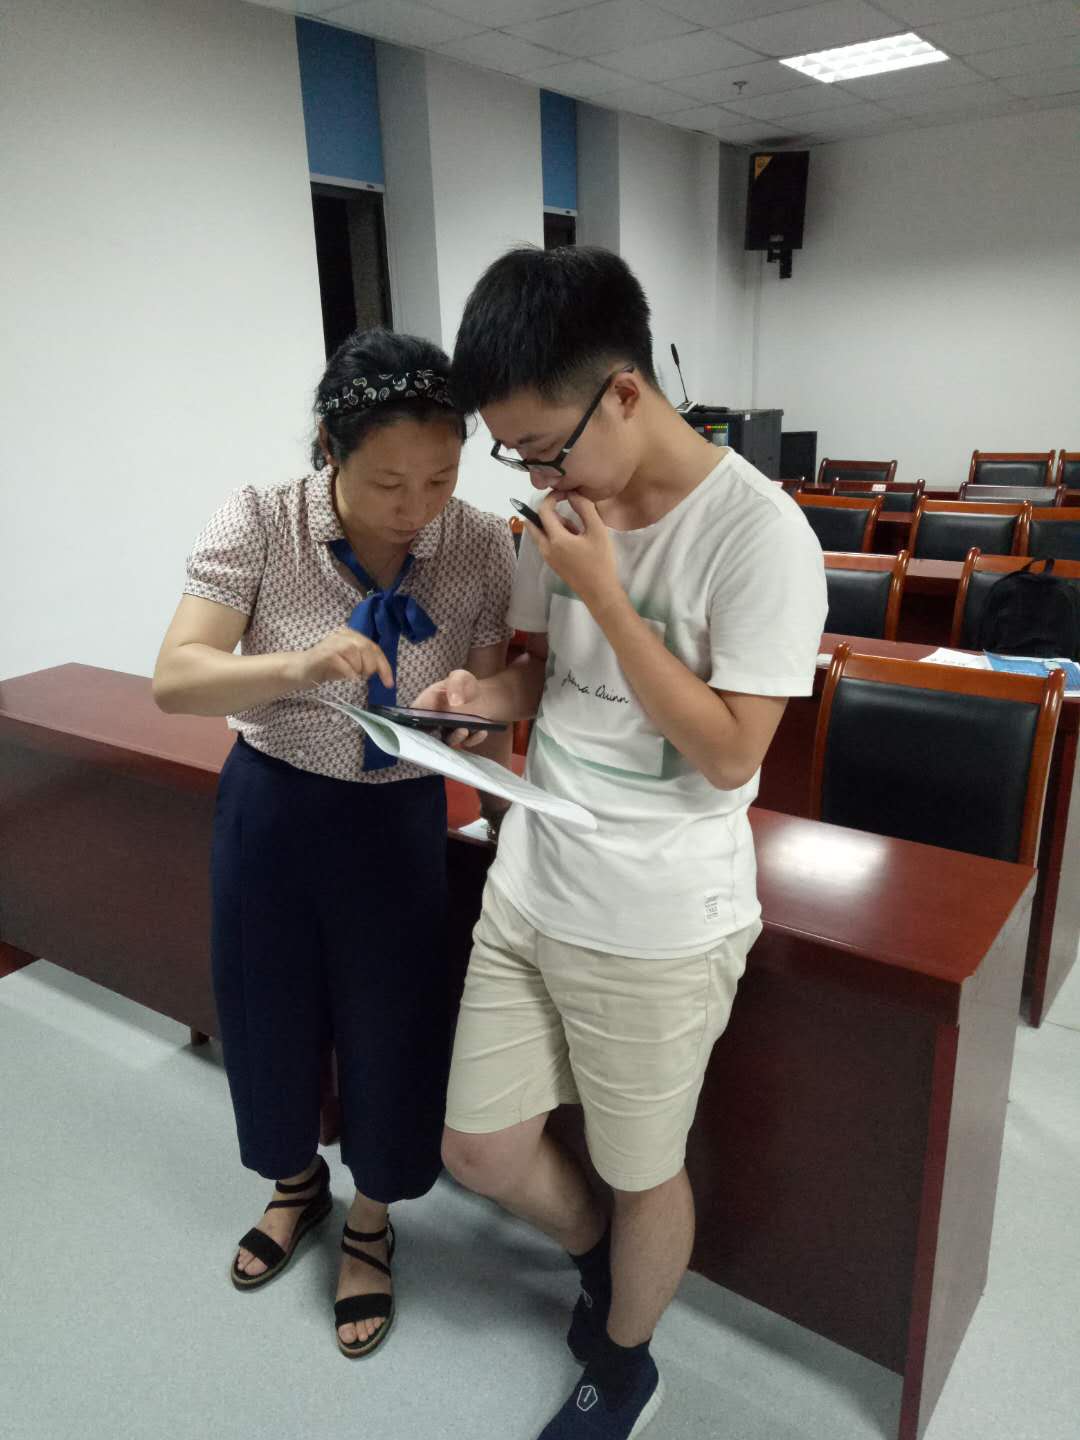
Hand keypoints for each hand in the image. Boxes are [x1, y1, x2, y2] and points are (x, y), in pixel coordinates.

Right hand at [288, 626, 393, 690]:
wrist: (300, 670)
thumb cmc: (327, 667)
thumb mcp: (350, 663)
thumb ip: (365, 662)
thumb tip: (383, 672)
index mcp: (351, 635)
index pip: (374, 648)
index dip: (384, 666)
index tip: (389, 683)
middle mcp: (343, 634)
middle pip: (368, 649)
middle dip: (370, 668)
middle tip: (363, 677)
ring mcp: (333, 643)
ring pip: (357, 656)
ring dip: (358, 670)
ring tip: (351, 675)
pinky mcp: (325, 654)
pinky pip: (346, 665)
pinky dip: (350, 674)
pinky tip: (347, 678)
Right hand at [411, 669, 488, 748]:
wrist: (484, 694)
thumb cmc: (465, 684)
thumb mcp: (460, 677)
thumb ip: (455, 684)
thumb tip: (454, 703)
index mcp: (427, 704)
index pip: (413, 716)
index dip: (411, 724)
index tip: (419, 725)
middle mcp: (434, 721)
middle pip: (427, 735)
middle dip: (431, 738)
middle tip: (438, 732)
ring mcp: (448, 731)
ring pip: (447, 741)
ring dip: (455, 738)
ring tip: (463, 730)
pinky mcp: (463, 738)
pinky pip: (467, 742)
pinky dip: (474, 739)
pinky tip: (481, 731)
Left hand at [527, 494, 621, 614]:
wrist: (600, 592)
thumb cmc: (601, 561)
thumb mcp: (597, 531)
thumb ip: (585, 509)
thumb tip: (573, 493)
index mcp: (555, 539)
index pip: (543, 511)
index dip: (552, 498)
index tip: (565, 493)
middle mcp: (545, 548)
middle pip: (533, 522)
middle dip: (548, 512)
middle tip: (567, 512)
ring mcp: (547, 557)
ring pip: (540, 533)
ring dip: (554, 525)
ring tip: (577, 531)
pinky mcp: (551, 563)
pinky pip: (546, 543)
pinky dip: (555, 536)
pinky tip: (575, 542)